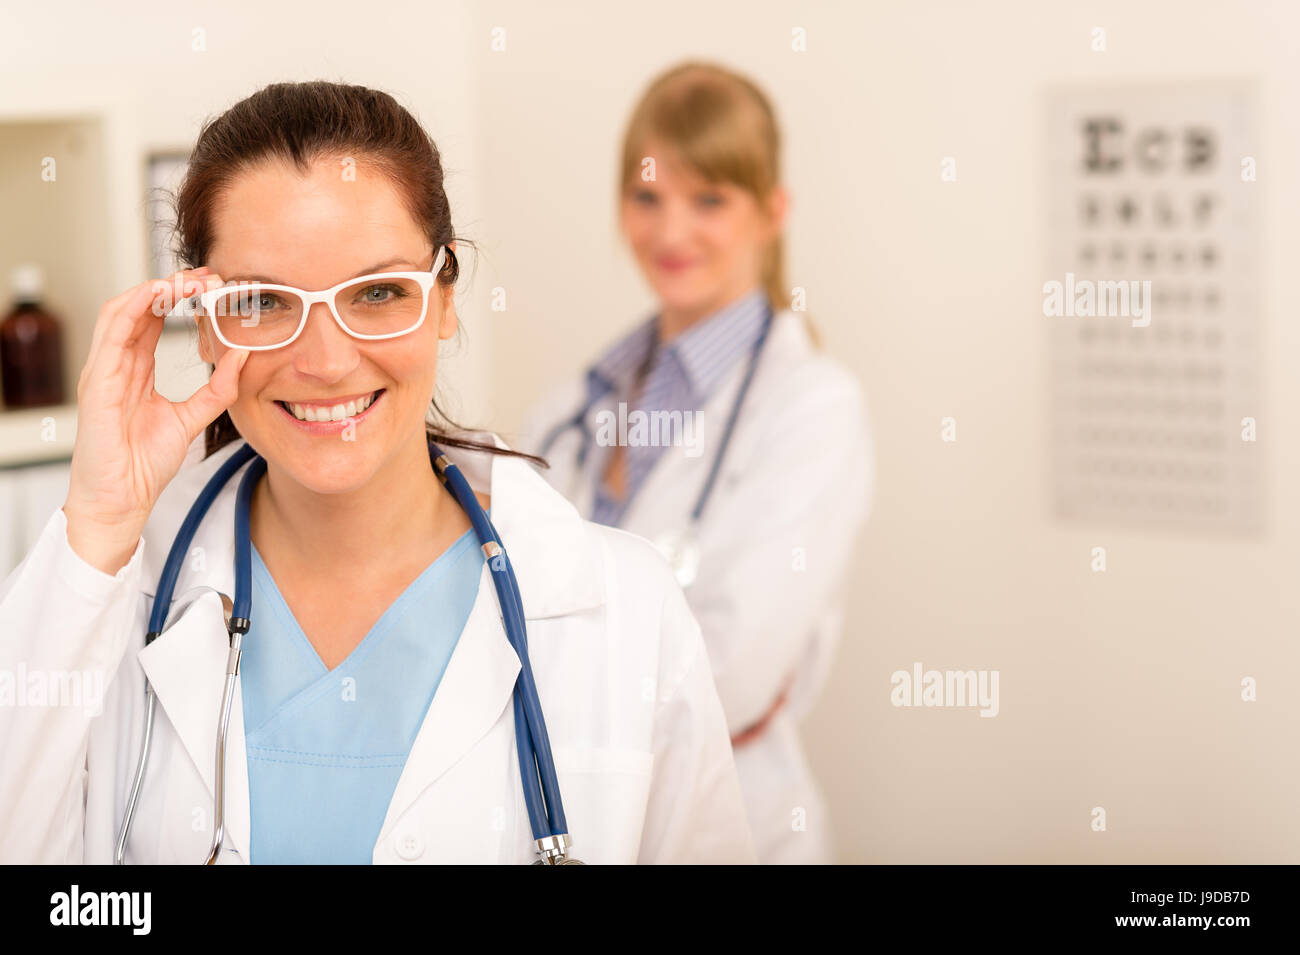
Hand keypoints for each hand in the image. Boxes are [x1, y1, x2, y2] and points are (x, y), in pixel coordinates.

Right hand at [62, 268, 247, 573]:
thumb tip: (243, 356)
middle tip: (207, 274)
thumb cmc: (144, 464)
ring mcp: (104, 371)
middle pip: (139, 309)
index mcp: (136, 371)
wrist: (122, 499)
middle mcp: (117, 365)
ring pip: (122, 311)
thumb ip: (217, 390)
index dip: (179, 298)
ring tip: (185, 279)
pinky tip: (157, 295)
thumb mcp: (192, 418)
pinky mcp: (98, 382)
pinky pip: (111, 334)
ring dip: (153, 290)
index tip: (212, 285)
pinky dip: (134, 308)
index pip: (154, 320)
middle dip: (171, 286)